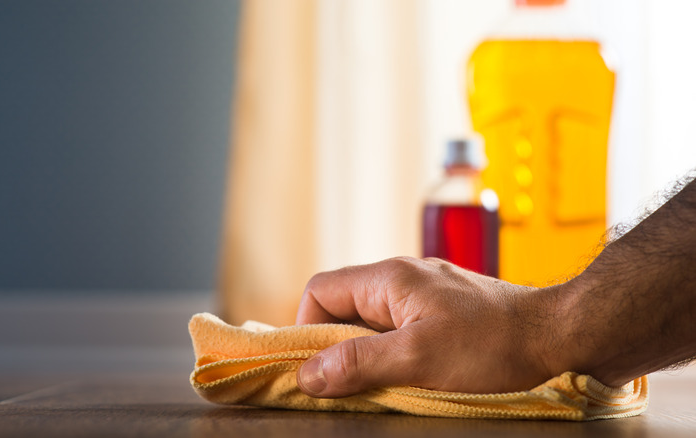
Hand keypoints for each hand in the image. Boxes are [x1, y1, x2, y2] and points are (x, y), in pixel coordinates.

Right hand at [295, 257, 557, 397]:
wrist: (560, 336)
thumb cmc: (494, 344)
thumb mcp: (419, 358)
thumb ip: (359, 362)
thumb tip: (308, 374)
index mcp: (388, 278)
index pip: (320, 290)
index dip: (308, 329)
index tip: (320, 369)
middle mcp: (402, 279)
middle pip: (343, 307)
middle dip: (338, 348)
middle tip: (352, 384)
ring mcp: (424, 294)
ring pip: (372, 322)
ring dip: (368, 355)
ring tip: (387, 384)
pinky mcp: (444, 312)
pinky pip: (400, 330)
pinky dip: (394, 355)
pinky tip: (413, 377)